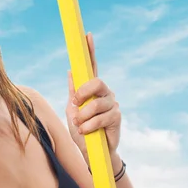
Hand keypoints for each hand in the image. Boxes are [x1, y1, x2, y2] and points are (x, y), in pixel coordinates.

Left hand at [65, 32, 121, 158]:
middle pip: (96, 82)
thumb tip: (70, 71)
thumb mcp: (72, 111)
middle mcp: (104, 93)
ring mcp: (112, 104)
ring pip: (96, 103)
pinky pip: (100, 117)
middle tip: (75, 104)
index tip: (87, 35)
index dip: (90, 51)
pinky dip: (89, 125)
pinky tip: (86, 131)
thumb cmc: (82, 131)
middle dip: (83, 93)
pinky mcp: (116, 117)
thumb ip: (73, 93)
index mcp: (92, 90)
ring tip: (79, 125)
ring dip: (83, 116)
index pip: (92, 66)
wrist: (91, 153)